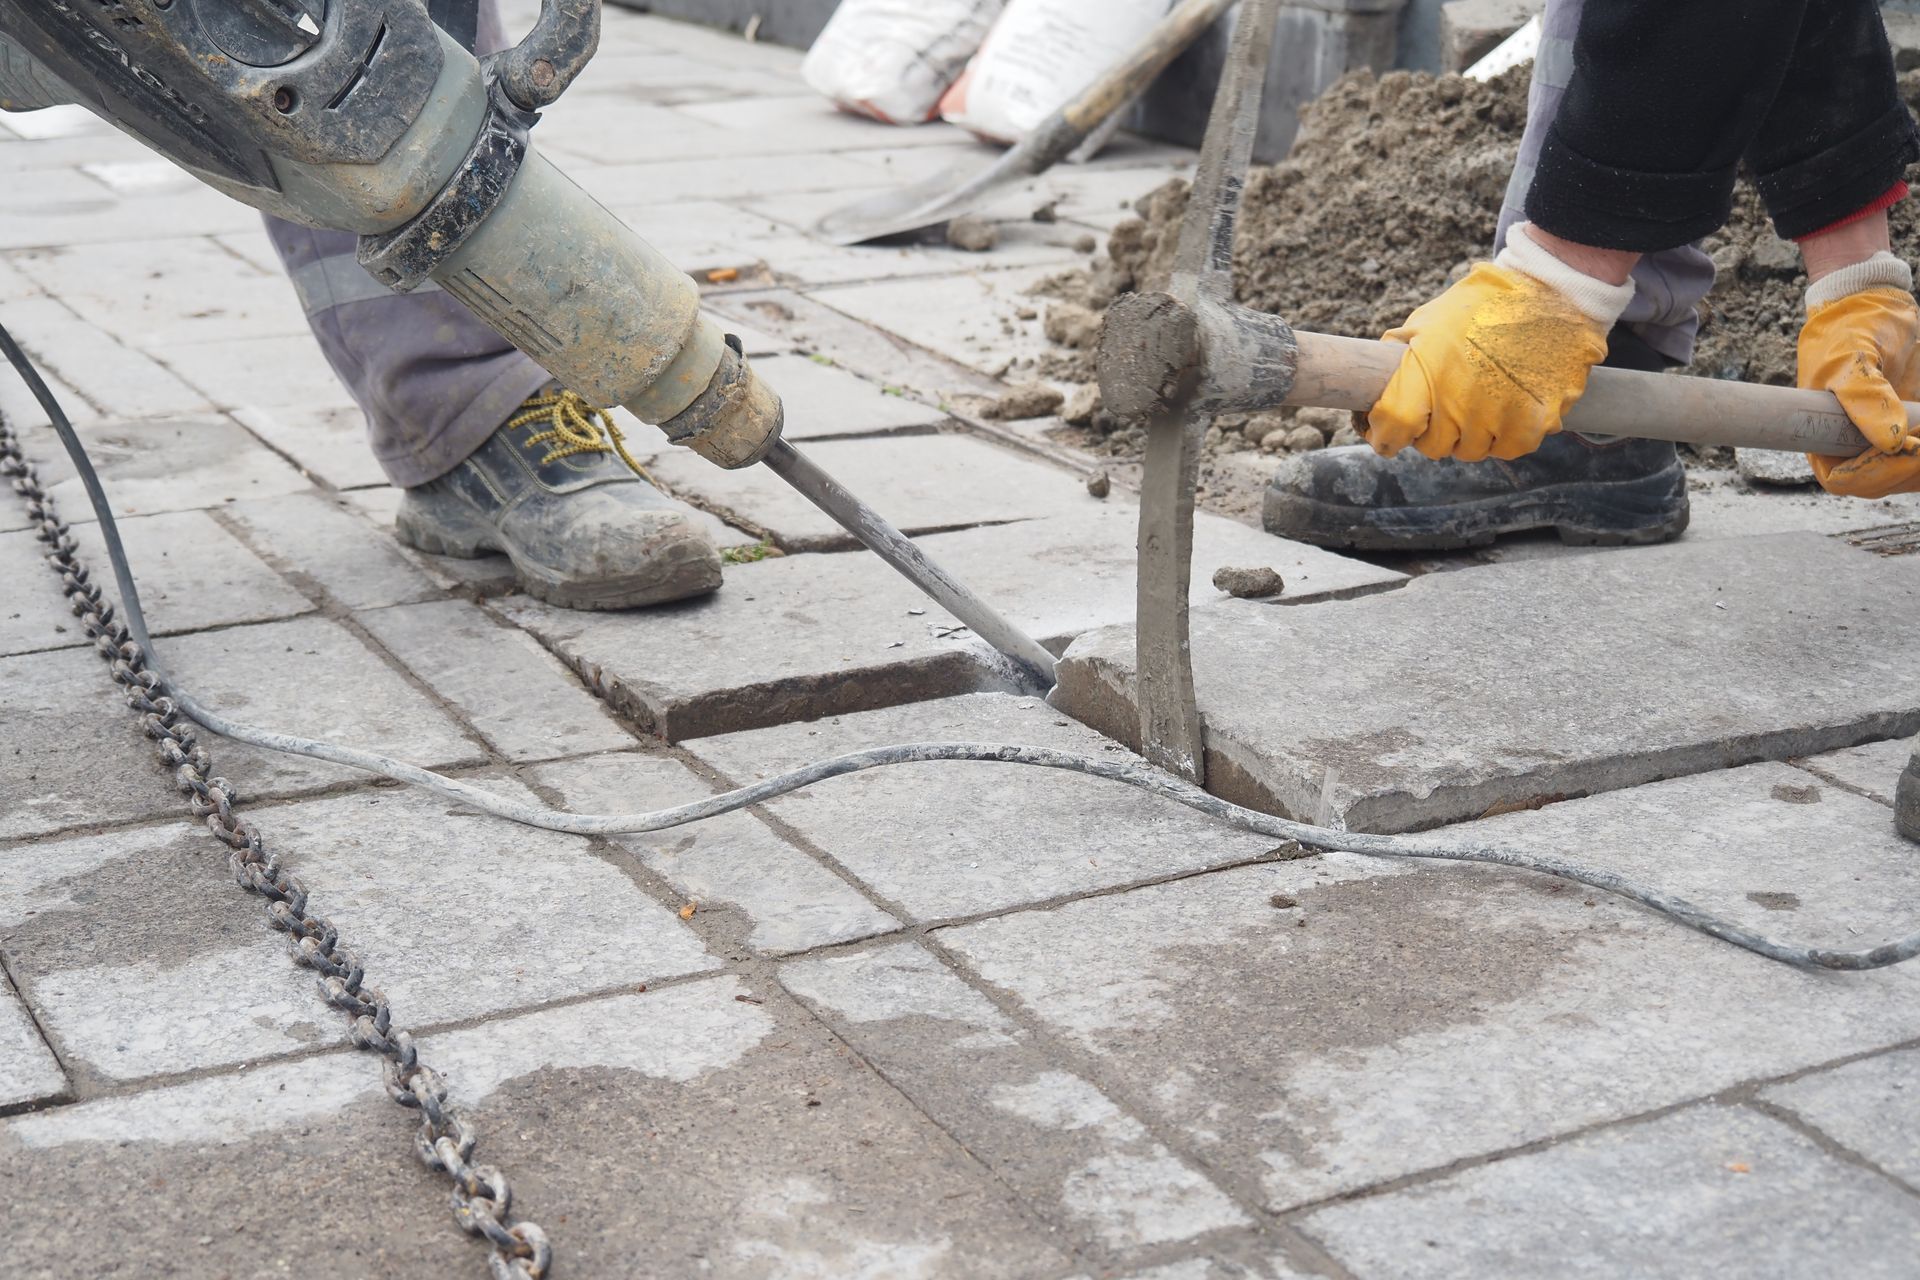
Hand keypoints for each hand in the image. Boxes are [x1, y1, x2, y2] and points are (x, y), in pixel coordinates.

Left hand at [1366, 261, 1614, 461]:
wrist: (1552, 290)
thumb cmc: (1485, 303)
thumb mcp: (1430, 318)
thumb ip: (1402, 350)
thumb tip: (1376, 373)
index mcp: (1428, 374)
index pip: (1394, 428)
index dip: (1387, 435)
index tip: (1389, 435)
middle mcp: (1460, 403)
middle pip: (1434, 446)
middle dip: (1434, 431)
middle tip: (1445, 408)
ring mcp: (1499, 416)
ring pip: (1472, 450)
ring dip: (1471, 434)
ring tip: (1480, 402)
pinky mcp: (1536, 421)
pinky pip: (1510, 447)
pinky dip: (1506, 435)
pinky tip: (1507, 409)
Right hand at [1799, 282, 1919, 498]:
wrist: (1875, 307)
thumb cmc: (1848, 330)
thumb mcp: (1852, 358)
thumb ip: (1865, 398)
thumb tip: (1889, 443)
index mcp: (1821, 435)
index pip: (1842, 478)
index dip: (1872, 473)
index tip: (1903, 448)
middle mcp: (1851, 445)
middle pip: (1879, 482)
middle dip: (1907, 468)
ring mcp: (1882, 441)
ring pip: (1906, 476)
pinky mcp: (1909, 431)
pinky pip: (1919, 458)